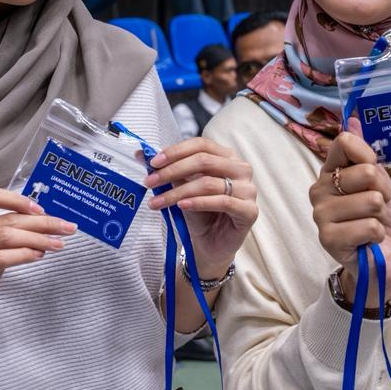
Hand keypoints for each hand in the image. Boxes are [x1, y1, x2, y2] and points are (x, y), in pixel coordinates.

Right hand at [0, 187, 75, 342]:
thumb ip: (3, 232)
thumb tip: (42, 219)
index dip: (16, 199)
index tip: (41, 209)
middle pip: (5, 220)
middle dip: (41, 222)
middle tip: (66, 227)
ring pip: (5, 237)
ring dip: (38, 239)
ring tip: (58, 244)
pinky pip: (1, 259)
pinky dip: (25, 254)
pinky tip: (39, 256)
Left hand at [146, 138, 257, 279]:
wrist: (210, 244)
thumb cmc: (199, 213)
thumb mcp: (181, 187)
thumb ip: (167, 170)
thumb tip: (141, 154)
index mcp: (227, 157)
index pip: (201, 145)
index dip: (176, 151)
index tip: (152, 162)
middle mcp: (241, 169)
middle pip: (204, 161)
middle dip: (172, 170)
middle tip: (150, 181)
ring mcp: (248, 190)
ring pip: (209, 183)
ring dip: (178, 192)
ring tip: (157, 201)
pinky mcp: (250, 211)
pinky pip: (223, 202)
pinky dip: (198, 202)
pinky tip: (182, 206)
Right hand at [310, 132, 390, 306]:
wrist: (381, 262)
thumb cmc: (379, 222)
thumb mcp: (380, 183)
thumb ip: (366, 153)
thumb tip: (353, 119)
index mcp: (330, 172)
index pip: (345, 144)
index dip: (370, 157)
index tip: (375, 177)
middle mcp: (319, 190)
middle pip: (366, 172)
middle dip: (383, 193)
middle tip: (376, 209)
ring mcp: (320, 214)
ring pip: (371, 201)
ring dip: (381, 216)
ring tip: (371, 226)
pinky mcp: (327, 238)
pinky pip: (370, 226)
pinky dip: (377, 236)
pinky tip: (367, 242)